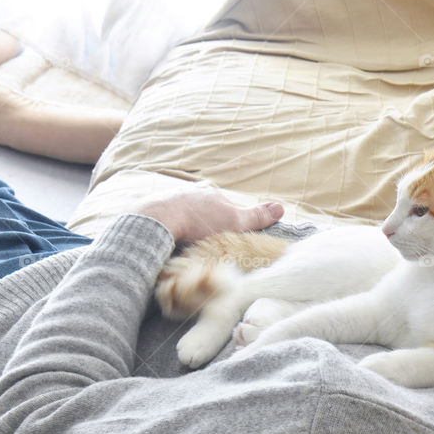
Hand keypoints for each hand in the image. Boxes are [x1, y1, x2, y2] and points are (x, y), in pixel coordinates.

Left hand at [135, 186, 283, 243]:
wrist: (159, 220)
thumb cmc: (199, 221)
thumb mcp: (235, 222)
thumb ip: (256, 217)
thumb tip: (281, 207)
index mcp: (210, 191)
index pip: (223, 204)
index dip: (226, 220)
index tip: (223, 233)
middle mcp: (190, 190)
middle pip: (202, 207)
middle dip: (203, 222)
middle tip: (203, 240)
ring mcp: (169, 198)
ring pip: (182, 212)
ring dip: (185, 225)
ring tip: (185, 242)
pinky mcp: (152, 209)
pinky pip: (165, 219)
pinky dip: (169, 228)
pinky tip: (169, 240)